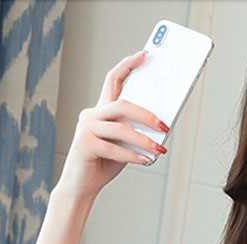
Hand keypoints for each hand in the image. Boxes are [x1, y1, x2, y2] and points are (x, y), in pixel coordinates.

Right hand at [57, 50, 169, 200]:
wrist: (81, 186)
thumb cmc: (104, 163)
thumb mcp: (124, 144)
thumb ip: (135, 131)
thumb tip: (162, 125)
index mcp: (100, 110)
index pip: (113, 79)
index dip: (128, 65)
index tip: (146, 54)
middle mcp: (91, 115)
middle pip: (122, 105)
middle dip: (146, 114)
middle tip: (164, 125)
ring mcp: (86, 129)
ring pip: (121, 129)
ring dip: (144, 140)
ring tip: (159, 149)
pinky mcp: (85, 145)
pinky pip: (115, 149)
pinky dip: (133, 156)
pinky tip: (146, 161)